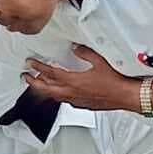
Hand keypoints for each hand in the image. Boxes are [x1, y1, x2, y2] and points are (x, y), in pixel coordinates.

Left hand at [22, 46, 138, 111]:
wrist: (126, 96)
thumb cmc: (116, 81)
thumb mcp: (100, 61)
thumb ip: (84, 53)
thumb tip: (75, 47)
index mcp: (74, 81)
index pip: (50, 73)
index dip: (38, 67)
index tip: (30, 63)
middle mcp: (72, 93)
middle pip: (46, 89)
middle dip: (34, 82)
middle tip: (26, 77)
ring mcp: (77, 101)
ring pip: (54, 96)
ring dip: (44, 89)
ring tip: (39, 84)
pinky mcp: (83, 105)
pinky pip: (65, 101)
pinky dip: (57, 96)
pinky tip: (59, 94)